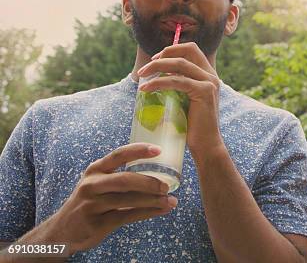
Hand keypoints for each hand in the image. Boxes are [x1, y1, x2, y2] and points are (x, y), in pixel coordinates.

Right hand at [46, 143, 176, 252]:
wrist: (62, 231)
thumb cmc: (89, 202)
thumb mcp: (97, 183)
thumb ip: (121, 177)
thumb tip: (158, 174)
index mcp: (95, 170)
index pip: (119, 155)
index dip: (139, 151)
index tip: (158, 150)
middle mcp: (92, 185)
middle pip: (125, 180)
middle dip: (149, 183)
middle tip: (166, 186)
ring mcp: (93, 204)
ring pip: (129, 200)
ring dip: (153, 201)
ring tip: (170, 201)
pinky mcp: (97, 223)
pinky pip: (128, 216)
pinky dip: (148, 213)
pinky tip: (161, 211)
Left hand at [136, 42, 222, 155]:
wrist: (206, 145)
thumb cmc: (192, 126)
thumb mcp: (186, 101)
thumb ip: (178, 87)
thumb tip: (155, 78)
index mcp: (208, 75)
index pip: (192, 49)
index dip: (172, 50)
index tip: (156, 60)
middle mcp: (211, 76)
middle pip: (188, 50)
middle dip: (164, 53)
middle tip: (146, 68)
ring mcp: (209, 83)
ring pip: (180, 63)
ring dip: (156, 66)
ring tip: (141, 76)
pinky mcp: (204, 92)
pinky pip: (177, 81)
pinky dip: (159, 82)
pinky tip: (146, 88)